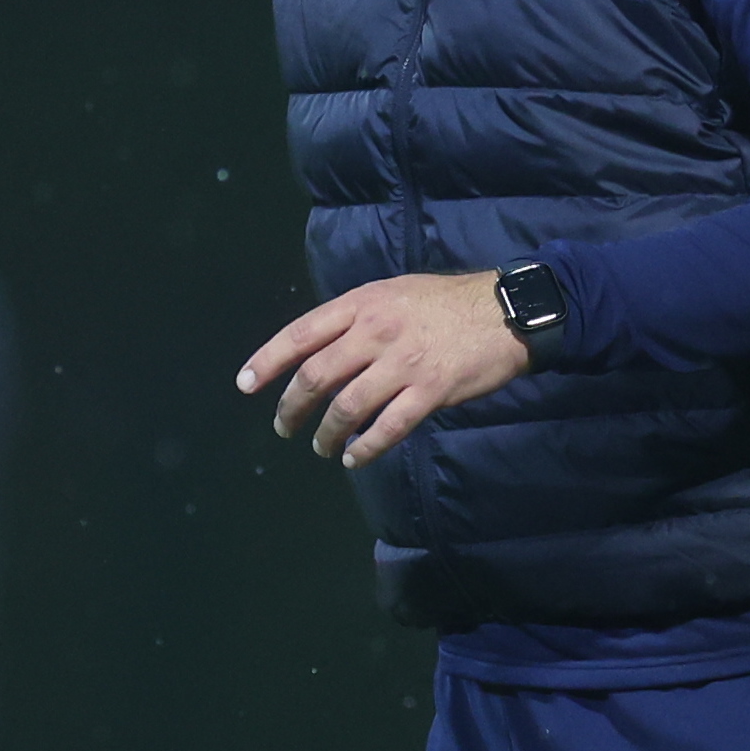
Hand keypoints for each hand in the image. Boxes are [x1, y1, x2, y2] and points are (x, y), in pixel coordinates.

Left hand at [236, 271, 531, 470]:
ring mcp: (402, 363)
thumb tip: (321, 348)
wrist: (504, 312)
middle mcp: (375, 331)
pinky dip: (366, 448)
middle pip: (316, 376)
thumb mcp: (392, 293)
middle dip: (292, 407)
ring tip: (322, 448)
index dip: (267, 361)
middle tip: (284, 428)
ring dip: (328, 434)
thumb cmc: (445, 302)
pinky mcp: (430, 391)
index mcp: (361, 304)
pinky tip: (356, 457)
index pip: (300, 334)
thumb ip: (356, 318)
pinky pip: (388, 427)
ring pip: (347, 407)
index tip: (245, 385)